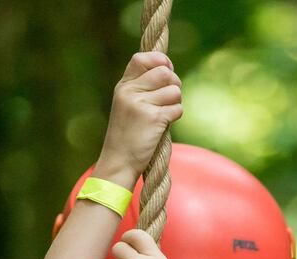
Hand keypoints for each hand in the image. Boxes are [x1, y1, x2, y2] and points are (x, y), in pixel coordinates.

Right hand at [97, 52, 182, 183]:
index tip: (167, 69)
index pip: (142, 58)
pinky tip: (165, 125)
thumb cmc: (126, 136)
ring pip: (174, 90)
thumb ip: (141, 87)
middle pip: (164, 72)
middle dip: (174, 83)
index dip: (159, 60)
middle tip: (170, 97)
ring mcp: (141, 105)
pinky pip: (177, 108)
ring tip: (166, 113)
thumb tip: (168, 71)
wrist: (119, 162)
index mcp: (123, 86)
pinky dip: (176, 116)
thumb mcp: (126, 106)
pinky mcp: (154, 119)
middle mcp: (130, 92)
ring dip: (176, 101)